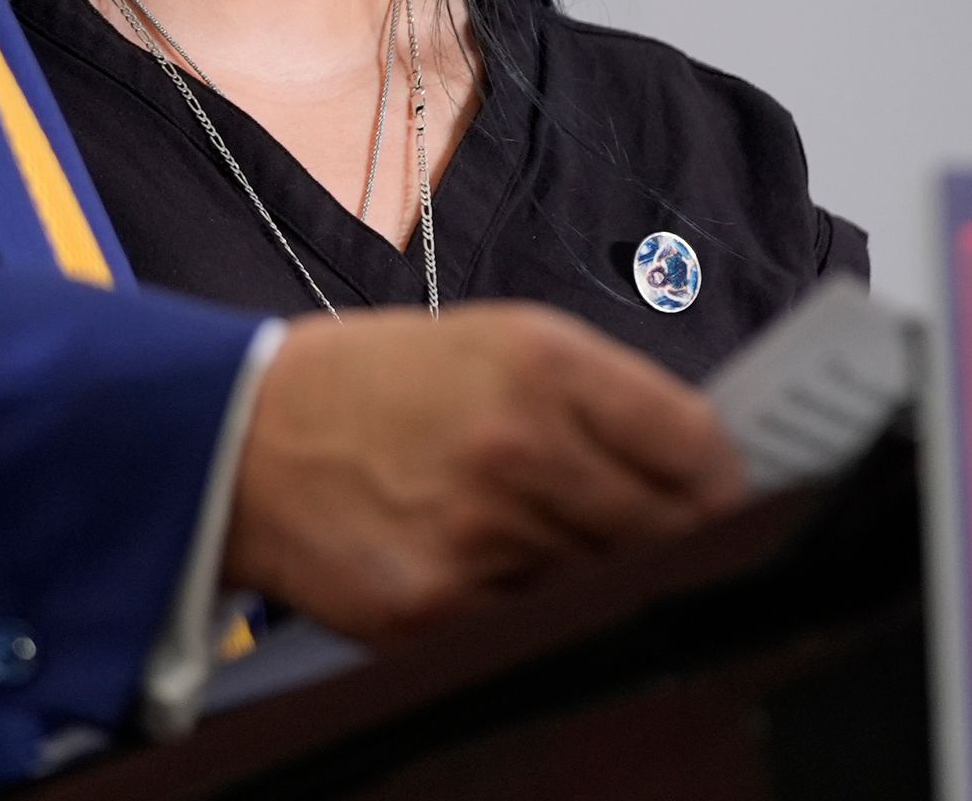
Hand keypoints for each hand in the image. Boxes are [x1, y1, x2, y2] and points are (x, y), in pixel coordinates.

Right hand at [219, 303, 744, 639]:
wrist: (243, 436)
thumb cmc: (377, 384)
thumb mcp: (493, 342)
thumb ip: (597, 395)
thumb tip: (696, 460)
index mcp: (542, 364)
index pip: (693, 441)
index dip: (728, 475)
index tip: (728, 490)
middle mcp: (520, 447)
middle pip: (668, 527)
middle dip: (683, 537)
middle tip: (678, 540)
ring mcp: (481, 536)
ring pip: (607, 585)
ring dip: (607, 577)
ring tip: (572, 551)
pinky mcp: (438, 609)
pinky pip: (535, 628)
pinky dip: (539, 613)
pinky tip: (510, 579)